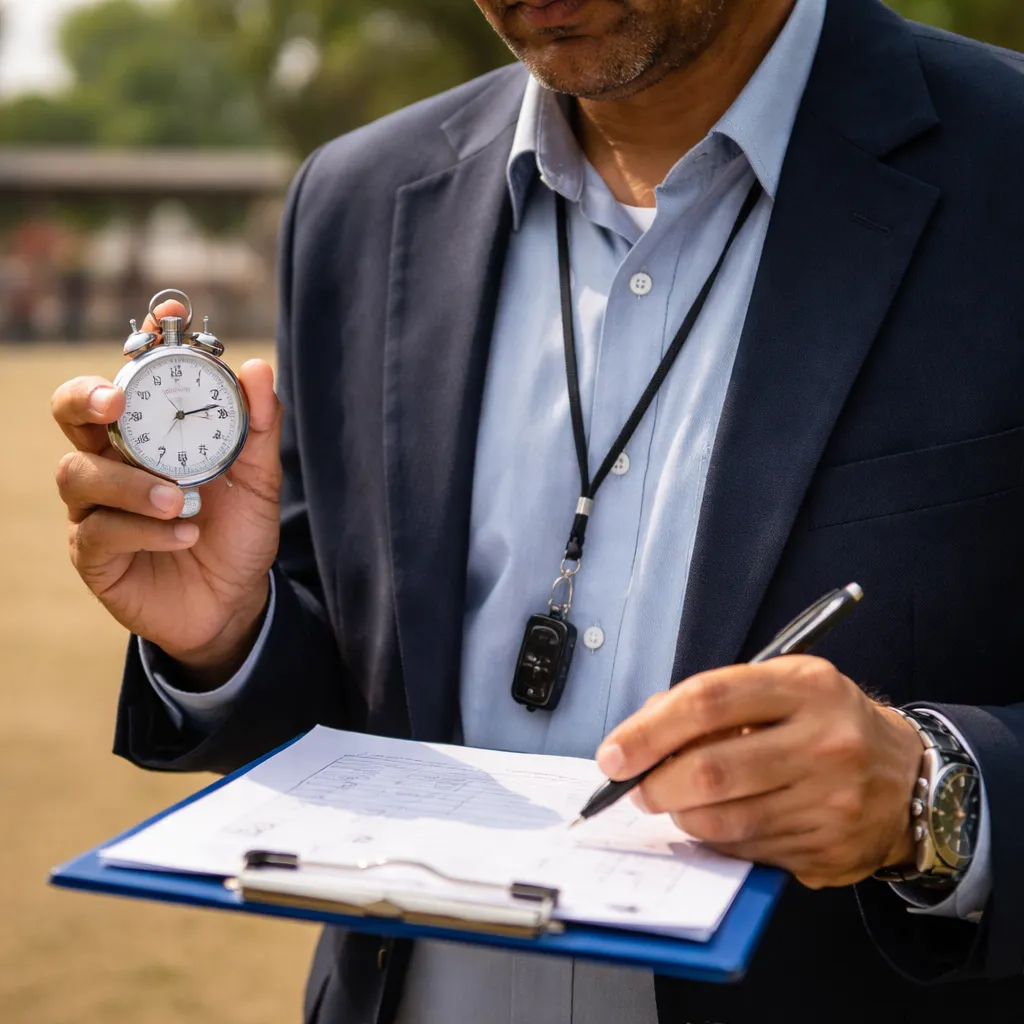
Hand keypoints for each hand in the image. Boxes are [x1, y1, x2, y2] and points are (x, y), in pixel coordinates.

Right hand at [51, 300, 282, 686]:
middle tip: (117, 402)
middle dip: (85, 397)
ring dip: (132, 483)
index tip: (168, 319)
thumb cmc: (239, 533)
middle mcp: (112, 462)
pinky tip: (183, 533)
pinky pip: (99, 531)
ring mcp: (96, 507)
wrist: (236, 602)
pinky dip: (145, 530)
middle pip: (71, 412)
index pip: (129, 377)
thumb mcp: (260, 479)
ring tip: (181, 499)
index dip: (141, 343)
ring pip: (81, 474)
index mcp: (148, 434)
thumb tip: (257, 368)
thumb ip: (260, 427)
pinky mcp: (93, 554)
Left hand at [596, 657, 922, 887]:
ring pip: (725, 819)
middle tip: (633, 787)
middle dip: (655, 783)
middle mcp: (825, 741)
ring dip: (680, 815)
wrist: (907, 777)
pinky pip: (747, 850)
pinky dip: (713, 839)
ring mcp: (832, 800)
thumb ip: (711, 701)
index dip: (649, 730)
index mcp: (806, 685)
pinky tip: (710, 822)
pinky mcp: (830, 848)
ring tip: (670, 802)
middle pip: (712, 768)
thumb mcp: (780, 686)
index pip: (709, 700)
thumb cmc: (824, 722)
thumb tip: (638, 736)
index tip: (614, 753)